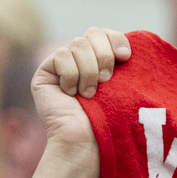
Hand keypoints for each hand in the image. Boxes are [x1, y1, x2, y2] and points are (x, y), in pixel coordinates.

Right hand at [31, 28, 131, 165]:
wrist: (88, 144)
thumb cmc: (112, 123)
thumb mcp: (125, 89)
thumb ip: (124, 65)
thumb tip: (130, 48)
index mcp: (103, 62)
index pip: (108, 34)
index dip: (116, 39)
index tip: (126, 57)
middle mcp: (82, 61)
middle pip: (93, 33)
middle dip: (104, 56)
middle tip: (107, 81)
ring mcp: (63, 66)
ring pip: (78, 44)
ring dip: (89, 71)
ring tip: (90, 95)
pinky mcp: (46, 73)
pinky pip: (61, 56)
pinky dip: (71, 76)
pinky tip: (71, 95)